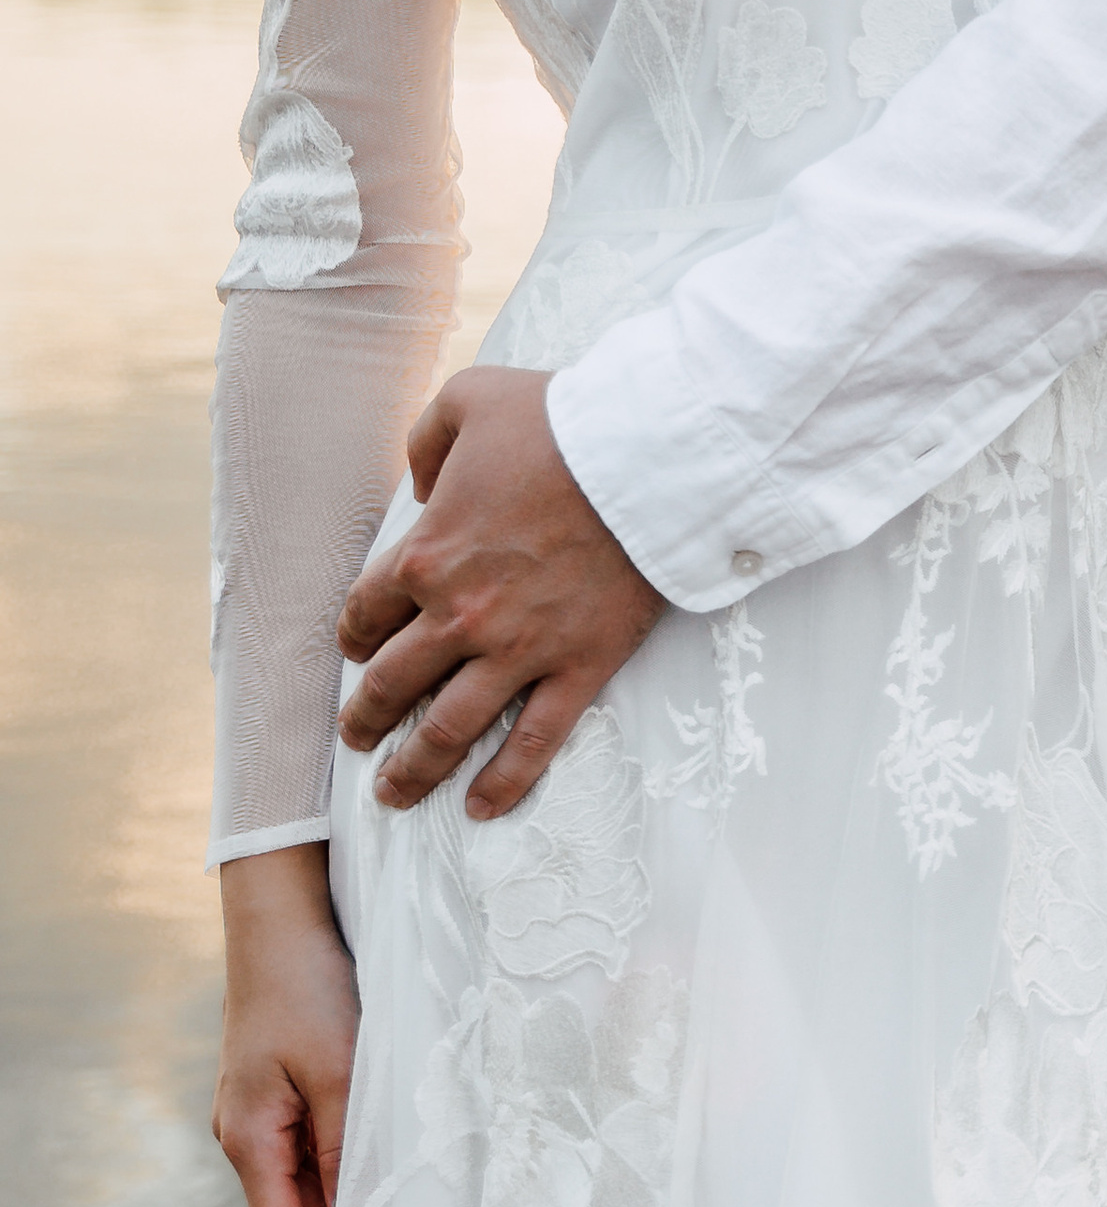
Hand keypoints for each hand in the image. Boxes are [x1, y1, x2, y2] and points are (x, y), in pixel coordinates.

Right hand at [214, 844, 356, 1206]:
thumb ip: (345, 1149)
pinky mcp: (275, 1083)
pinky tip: (369, 1175)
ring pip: (300, 1179)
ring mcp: (257, 1108)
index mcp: (250, 1140)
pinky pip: (306, 1145)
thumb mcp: (338, 1072)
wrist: (280, 917)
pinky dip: (335, 1169)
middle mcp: (245, 1132)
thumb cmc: (308, 989)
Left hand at [336, 366, 666, 818]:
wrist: (651, 452)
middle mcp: (460, 614)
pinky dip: (503, 784)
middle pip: (393, 683)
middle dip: (366, 717)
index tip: (358, 650)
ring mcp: (520, 649)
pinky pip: (533, 742)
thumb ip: (425, 438)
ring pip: (448, 730)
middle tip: (358, 737)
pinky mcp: (579, 667)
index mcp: (427, 552)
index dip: (355, 637)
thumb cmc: (562, 418)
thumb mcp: (471, 397)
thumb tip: (415, 483)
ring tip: (393, 793)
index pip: (366, 613)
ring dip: (412, 769)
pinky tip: (481, 809)